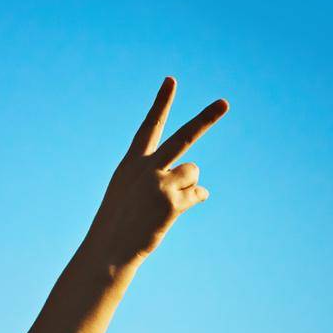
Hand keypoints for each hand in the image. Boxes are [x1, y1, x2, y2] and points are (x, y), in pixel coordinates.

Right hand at [85, 78, 227, 267]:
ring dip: (186, 184)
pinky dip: (193, 199)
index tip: (171, 80)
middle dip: (206, 119)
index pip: (149, 129)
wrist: (107, 252)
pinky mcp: (172, 202)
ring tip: (164, 203)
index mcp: (131, 165)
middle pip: (184, 138)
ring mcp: (160, 184)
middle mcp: (146, 169)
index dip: (160, 104)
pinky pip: (196, 193)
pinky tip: (172, 212)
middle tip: (225, 103)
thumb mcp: (128, 195)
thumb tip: (203, 187)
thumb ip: (161, 182)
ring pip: (192, 171)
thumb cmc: (116, 225)